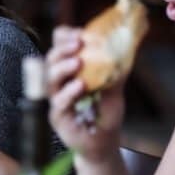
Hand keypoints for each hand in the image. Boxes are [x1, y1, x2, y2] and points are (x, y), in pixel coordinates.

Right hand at [47, 26, 125, 165]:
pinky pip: (58, 102)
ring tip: (77, 61)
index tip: (79, 33)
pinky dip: (68, 92)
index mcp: (69, 70)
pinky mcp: (57, 116)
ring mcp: (55, 99)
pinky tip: (80, 86)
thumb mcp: (114, 87)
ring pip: (49, 79)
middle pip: (50, 60)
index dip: (65, 37)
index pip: (59, 47)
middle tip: (78, 43)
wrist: (105, 141)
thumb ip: (115, 70)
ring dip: (62, 68)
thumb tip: (125, 47)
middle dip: (62, 49)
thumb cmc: (106, 113)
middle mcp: (58, 82)